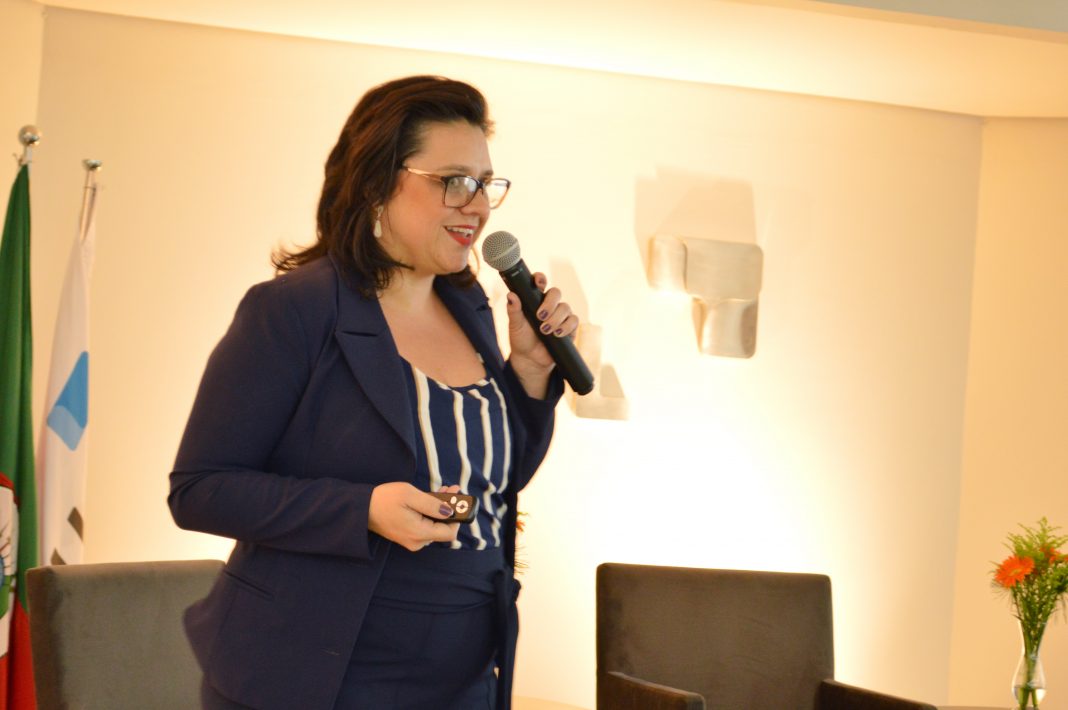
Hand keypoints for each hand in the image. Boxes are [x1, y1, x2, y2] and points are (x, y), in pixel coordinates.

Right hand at [368, 482, 460, 551]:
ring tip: (442, 490)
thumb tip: (451, 512)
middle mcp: (417, 542)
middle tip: (452, 489)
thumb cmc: (384, 499)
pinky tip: (431, 499)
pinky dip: (430, 513)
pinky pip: (425, 525)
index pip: (449, 533)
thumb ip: (433, 505)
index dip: (457, 517)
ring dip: (441, 508)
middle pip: (442, 528)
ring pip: (434, 525)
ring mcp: (412, 540)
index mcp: (419, 534)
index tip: (458, 500)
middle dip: (449, 508)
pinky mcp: (408, 536)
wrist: (361, 508)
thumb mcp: (410, 495)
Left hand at [505, 272, 578, 394]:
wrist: (530, 359)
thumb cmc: (521, 339)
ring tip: (545, 331)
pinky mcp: (570, 327)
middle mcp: (550, 305)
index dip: (541, 279)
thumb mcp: (515, 325)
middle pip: (556, 292)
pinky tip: (557, 334)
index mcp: (535, 300)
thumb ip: (514, 310)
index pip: (540, 283)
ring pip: (565, 307)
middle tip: (540, 315)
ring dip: (555, 318)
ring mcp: (561, 315)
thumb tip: (511, 295)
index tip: (538, 282)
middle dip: (550, 303)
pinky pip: (573, 321)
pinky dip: (566, 327)